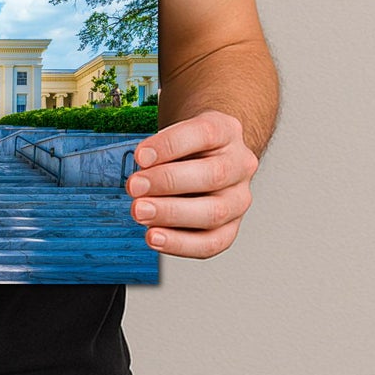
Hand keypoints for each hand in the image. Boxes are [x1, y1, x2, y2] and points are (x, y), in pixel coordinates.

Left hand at [124, 111, 257, 258]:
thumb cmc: (188, 145)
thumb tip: (143, 170)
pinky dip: (180, 244)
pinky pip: (211, 242)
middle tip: (134, 187)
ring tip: (140, 212)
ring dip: (171, 214)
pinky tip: (155, 237)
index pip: (204, 134)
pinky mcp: (231, 227)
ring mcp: (239, 198)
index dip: (169, 145)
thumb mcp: (176, 131)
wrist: (209, 157)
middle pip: (212, 175)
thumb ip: (161, 149)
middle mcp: (240, 164)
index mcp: (227, 131)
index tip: (140, 156)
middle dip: (167, 182)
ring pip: (215, 212)